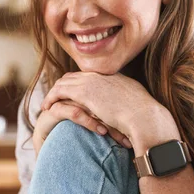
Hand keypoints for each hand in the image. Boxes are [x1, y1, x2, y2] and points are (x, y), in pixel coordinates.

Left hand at [40, 72, 179, 151]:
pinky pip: (60, 91)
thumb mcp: (139, 105)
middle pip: (74, 76)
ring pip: (64, 81)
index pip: (90, 76)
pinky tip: (47, 107)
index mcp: (115, 77)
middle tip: (55, 98)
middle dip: (64, 86)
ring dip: (55, 92)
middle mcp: (102, 75)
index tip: (73, 94)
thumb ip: (130, 104)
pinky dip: (52, 97)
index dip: (79, 84)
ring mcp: (92, 81)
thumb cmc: (146, 118)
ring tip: (48, 104)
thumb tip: (131, 113)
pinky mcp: (83, 92)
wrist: (144, 117)